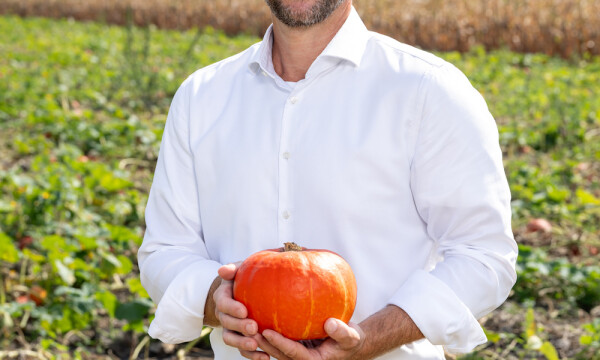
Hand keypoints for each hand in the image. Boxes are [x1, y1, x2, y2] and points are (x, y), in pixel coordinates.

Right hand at [213, 263, 259, 352]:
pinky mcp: (239, 339)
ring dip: (241, 343)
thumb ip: (234, 268)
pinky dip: (252, 355)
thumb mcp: (241, 269)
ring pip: (230, 338)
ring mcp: (229, 328)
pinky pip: (242, 349)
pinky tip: (265, 357)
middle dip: (238, 326)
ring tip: (255, 344)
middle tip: (253, 327)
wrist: (245, 292)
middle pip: (226, 323)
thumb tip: (223, 270)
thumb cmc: (245, 277)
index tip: (244, 310)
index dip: (231, 308)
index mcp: (223, 296)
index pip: (223, 302)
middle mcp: (223, 314)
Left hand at [240, 318, 364, 359]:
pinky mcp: (296, 347)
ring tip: (248, 324)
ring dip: (262, 340)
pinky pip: (281, 342)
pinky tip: (260, 316)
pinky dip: (270, 334)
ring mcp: (298, 355)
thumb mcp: (352, 336)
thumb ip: (342, 332)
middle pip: (279, 354)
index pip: (293, 353)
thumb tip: (331, 324)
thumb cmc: (351, 340)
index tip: (267, 332)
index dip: (279, 343)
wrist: (350, 344)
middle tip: (250, 328)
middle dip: (264, 343)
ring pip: (276, 350)